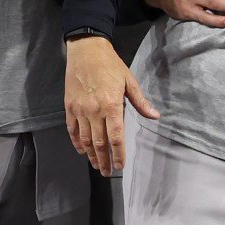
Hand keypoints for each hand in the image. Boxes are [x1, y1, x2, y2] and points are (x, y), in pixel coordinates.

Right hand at [65, 36, 158, 175]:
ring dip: (90, 154)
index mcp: (112, 105)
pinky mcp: (69, 107)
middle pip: (99, 142)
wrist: (86, 52)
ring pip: (85, 139)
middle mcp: (94, 111)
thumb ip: (141, 102)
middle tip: (107, 172)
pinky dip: (76, 142)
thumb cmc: (112, 66)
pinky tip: (82, 150)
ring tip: (96, 165)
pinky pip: (72, 129)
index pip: (116, 136)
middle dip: (104, 159)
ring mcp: (79, 110)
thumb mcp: (130, 81)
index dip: (118, 153)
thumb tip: (155, 117)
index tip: (120, 166)